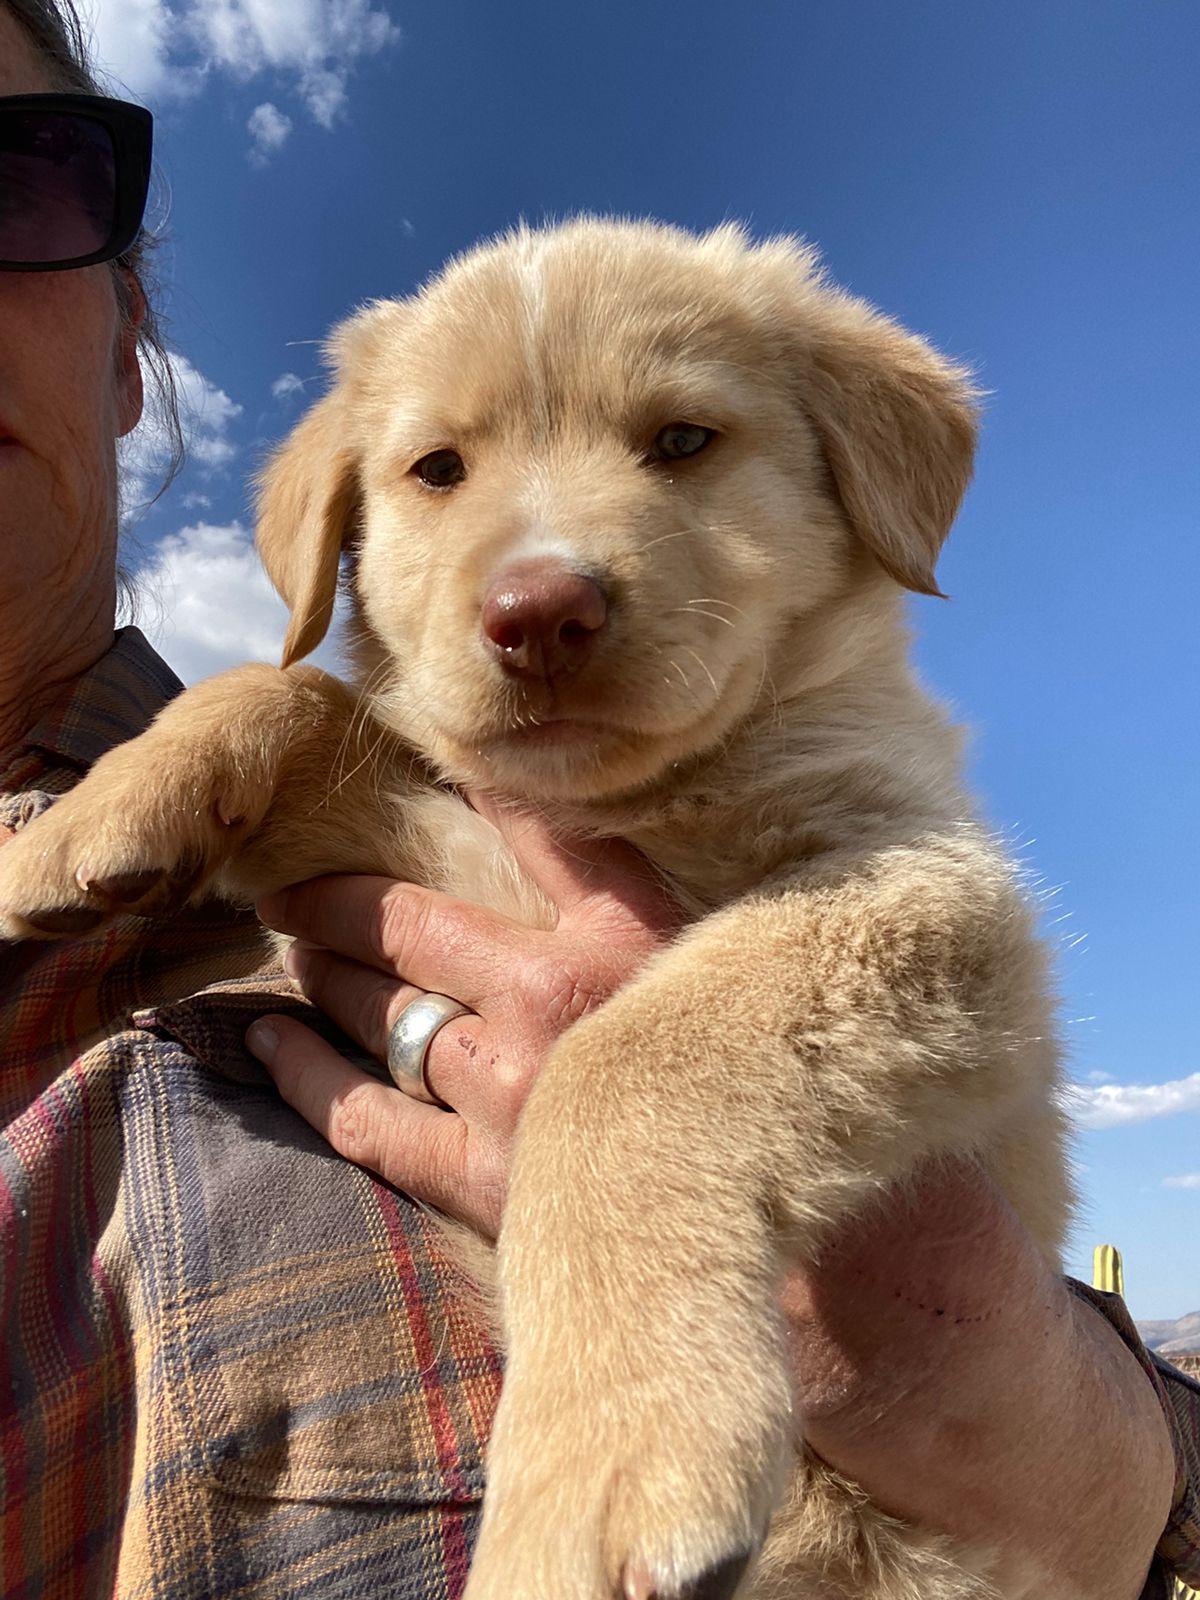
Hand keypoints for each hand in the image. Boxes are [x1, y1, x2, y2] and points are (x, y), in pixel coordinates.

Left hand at [246, 794, 682, 1236]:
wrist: (720, 1169)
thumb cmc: (703, 1030)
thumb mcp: (649, 925)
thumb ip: (567, 847)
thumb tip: (488, 771)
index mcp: (563, 973)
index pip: (416, 919)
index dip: (343, 894)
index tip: (303, 873)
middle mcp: (522, 1044)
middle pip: (387, 973)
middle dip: (326, 933)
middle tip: (285, 910)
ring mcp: (497, 1119)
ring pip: (376, 1035)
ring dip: (323, 991)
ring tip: (297, 961)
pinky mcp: (481, 1186)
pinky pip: (367, 1126)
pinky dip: (306, 1078)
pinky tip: (269, 1043)